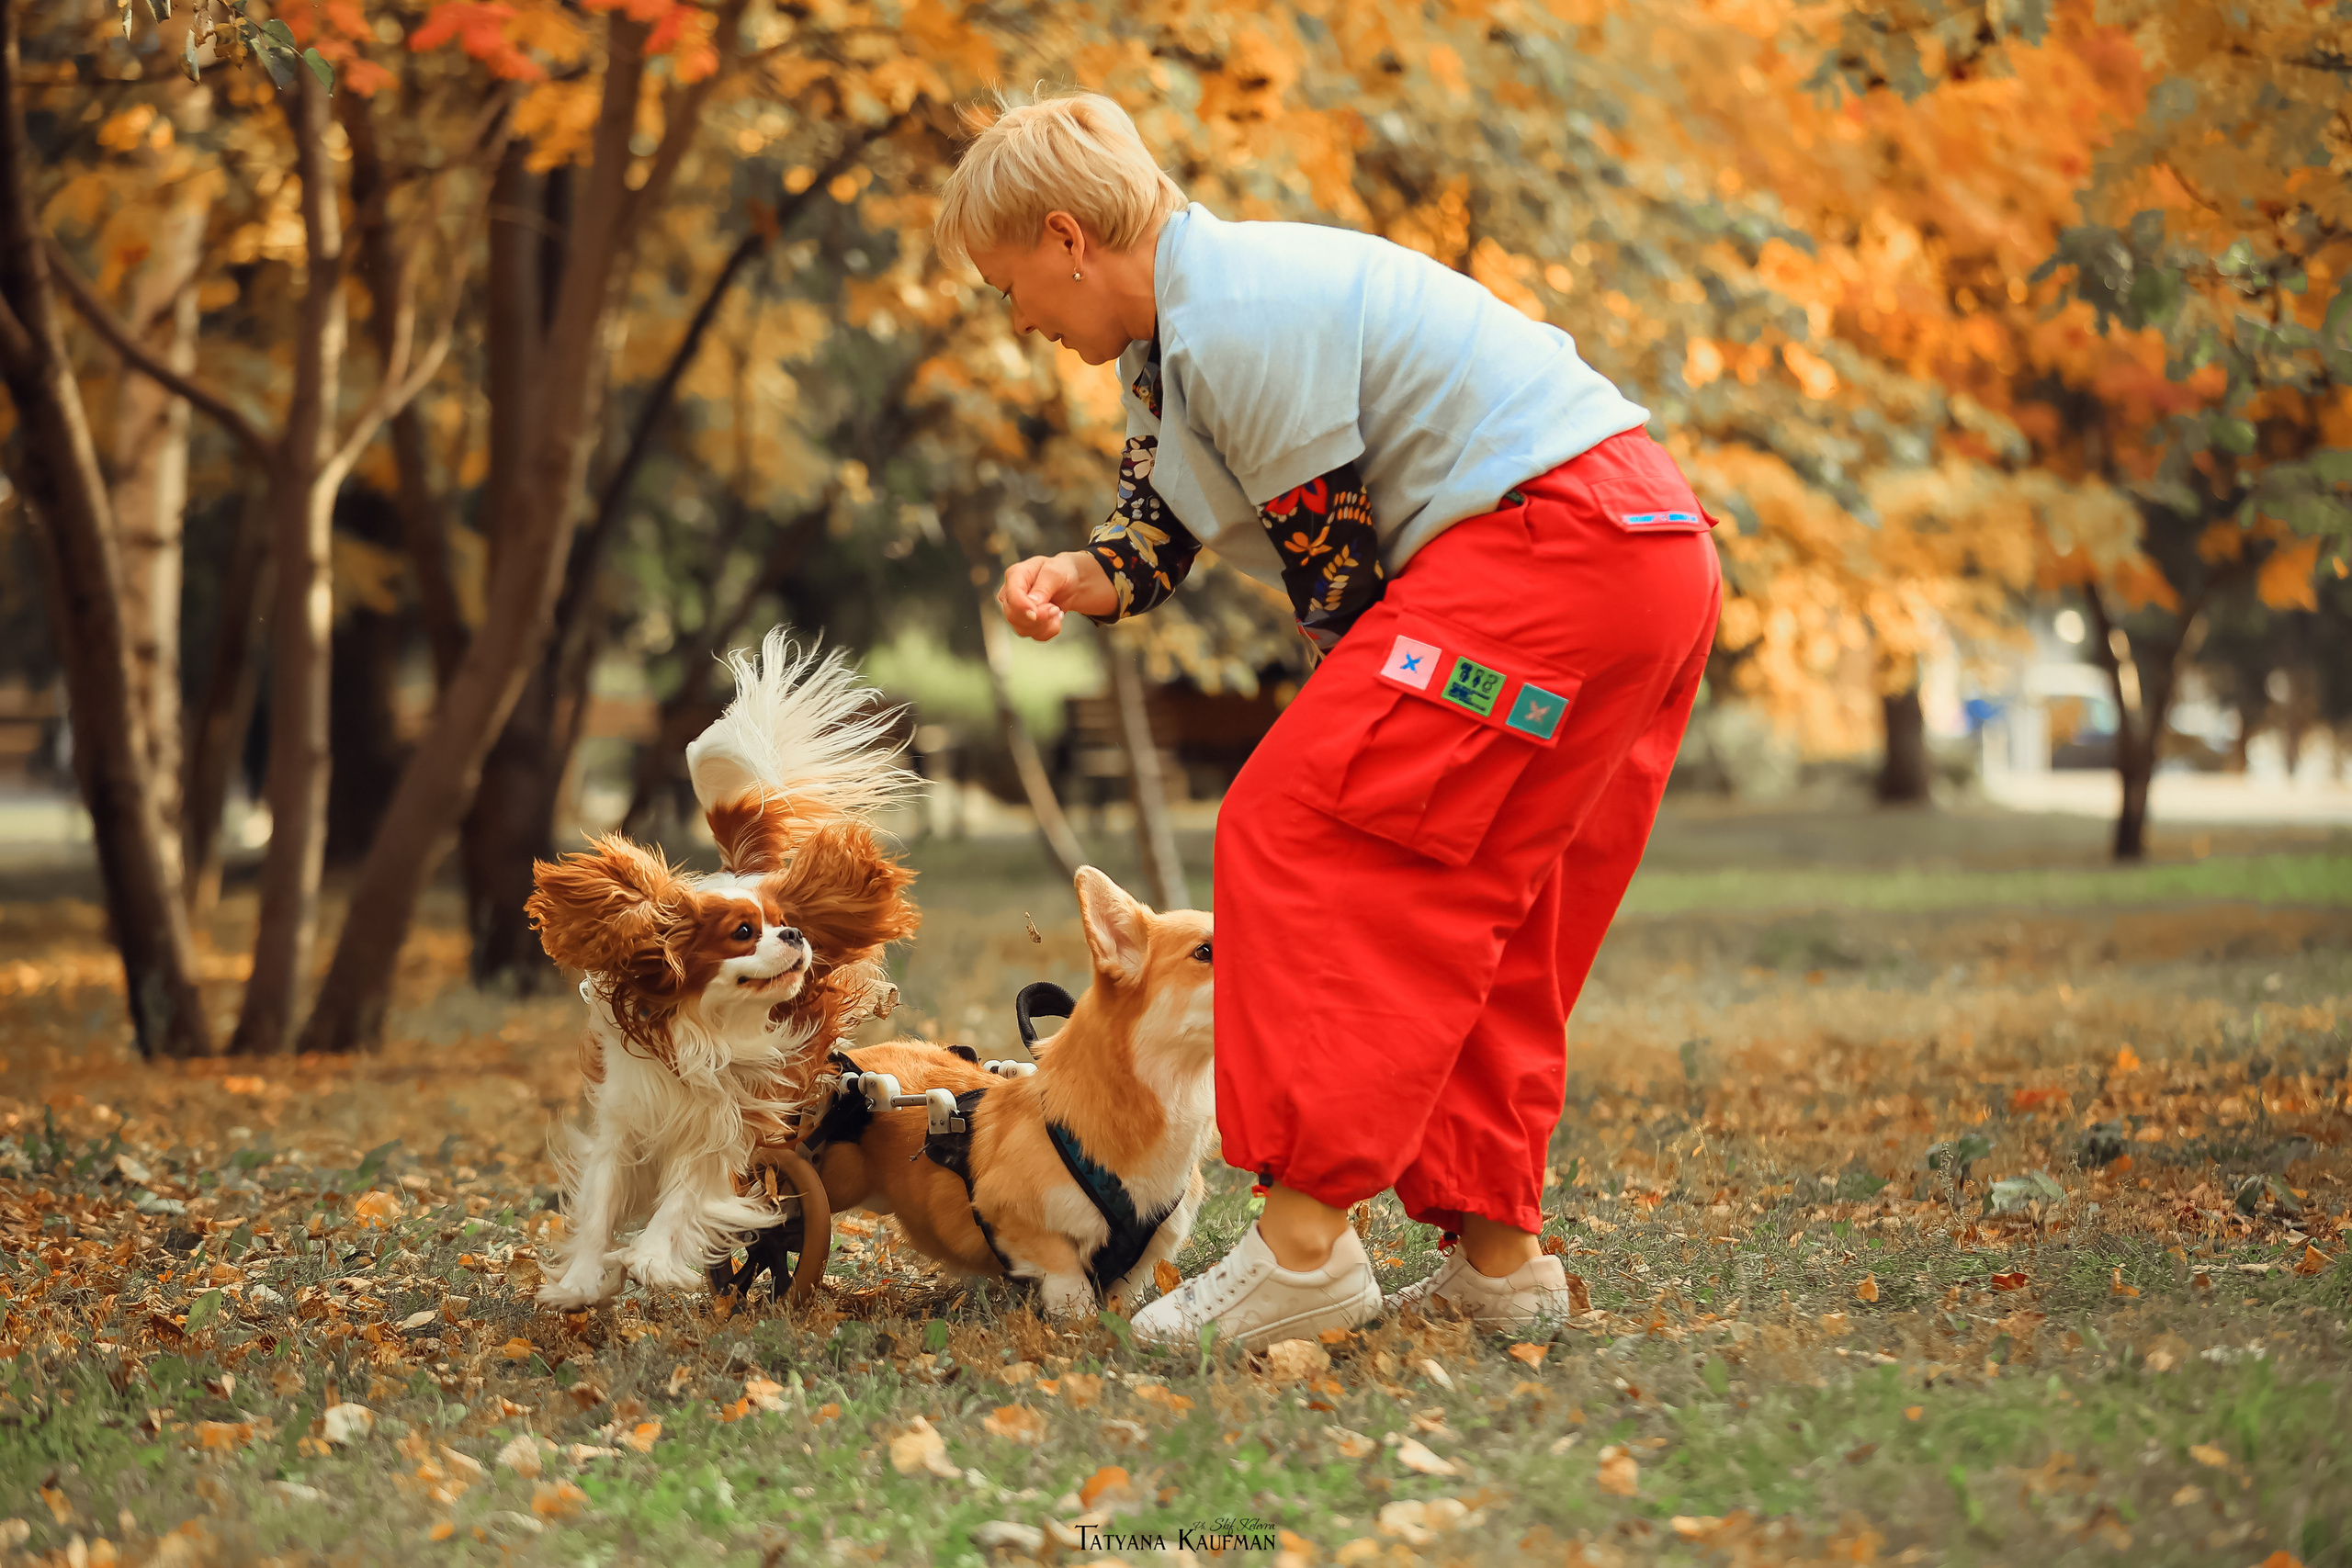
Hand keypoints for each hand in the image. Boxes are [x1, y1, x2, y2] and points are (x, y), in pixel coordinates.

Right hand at [998, 551, 1115, 640]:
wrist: (1069, 582)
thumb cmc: (1060, 572)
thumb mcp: (1056, 573)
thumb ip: (1043, 587)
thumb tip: (1032, 603)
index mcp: (1015, 575)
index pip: (1011, 596)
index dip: (1023, 607)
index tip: (1037, 613)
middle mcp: (1010, 594)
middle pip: (1013, 616)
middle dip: (1039, 617)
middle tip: (1055, 608)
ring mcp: (1015, 610)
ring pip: (1022, 629)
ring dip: (1045, 625)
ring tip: (1057, 610)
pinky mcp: (1024, 623)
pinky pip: (1034, 635)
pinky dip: (1049, 630)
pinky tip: (1055, 618)